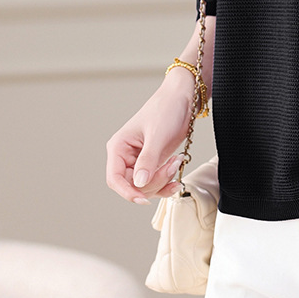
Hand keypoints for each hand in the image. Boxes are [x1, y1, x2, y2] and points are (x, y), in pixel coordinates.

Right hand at [105, 67, 196, 204]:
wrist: (183, 98)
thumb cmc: (166, 109)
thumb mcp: (157, 135)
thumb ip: (148, 160)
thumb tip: (139, 184)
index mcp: (119, 147)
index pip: (115, 179)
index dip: (127, 192)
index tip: (144, 199)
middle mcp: (126, 156)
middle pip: (133, 185)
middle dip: (154, 181)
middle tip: (172, 165)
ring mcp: (140, 160)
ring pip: (146, 186)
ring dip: (163, 180)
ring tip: (177, 161)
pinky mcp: (153, 162)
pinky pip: (156, 181)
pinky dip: (167, 181)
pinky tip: (177, 173)